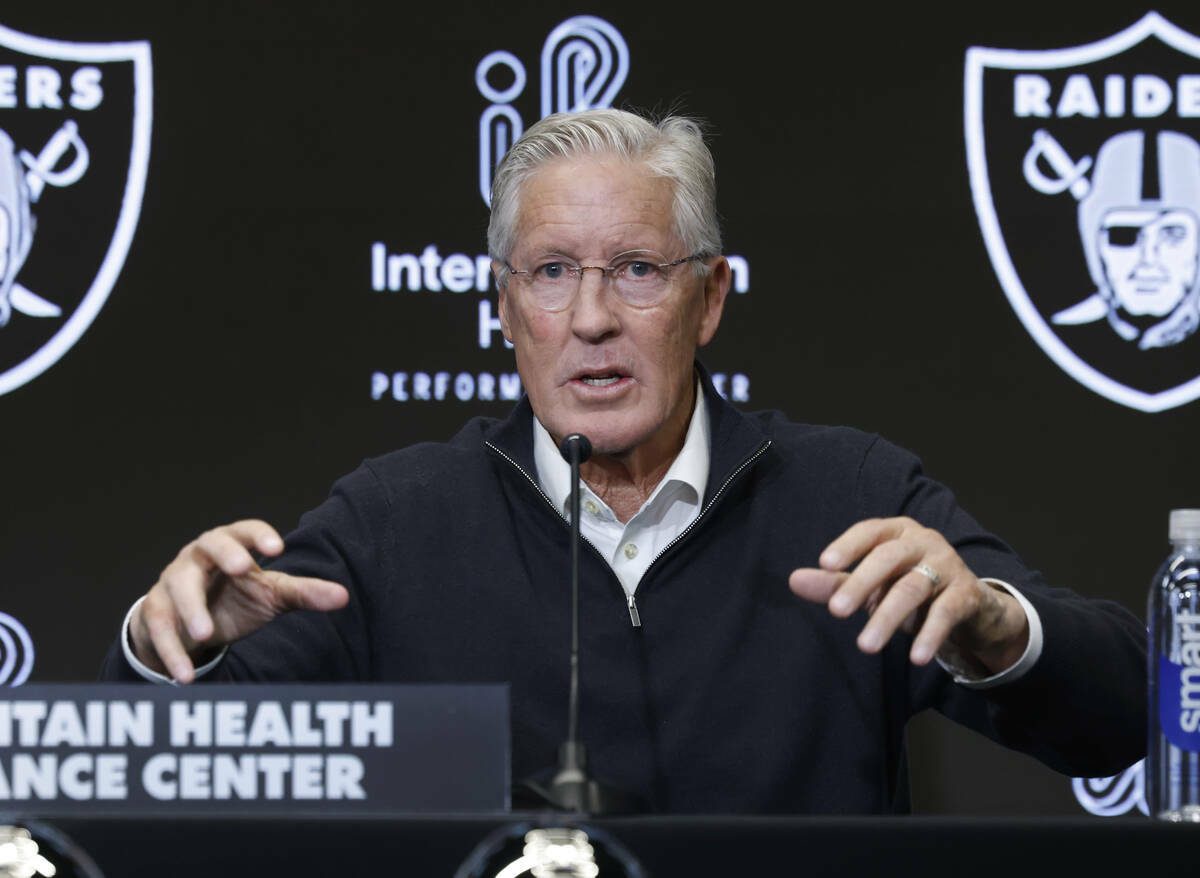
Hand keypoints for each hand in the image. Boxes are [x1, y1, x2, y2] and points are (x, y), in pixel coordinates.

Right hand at [130, 519, 348, 682]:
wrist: (191, 625)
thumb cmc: (236, 599)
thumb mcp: (271, 595)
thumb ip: (303, 593)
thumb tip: (344, 596)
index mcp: (230, 546)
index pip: (243, 531)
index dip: (258, 536)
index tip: (278, 548)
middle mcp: (198, 557)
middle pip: (209, 545)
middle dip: (225, 554)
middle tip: (243, 568)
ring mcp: (172, 581)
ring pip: (178, 588)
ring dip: (192, 611)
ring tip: (207, 635)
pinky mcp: (154, 612)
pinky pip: (159, 630)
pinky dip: (173, 653)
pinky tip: (185, 677)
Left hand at [787, 517, 1028, 672]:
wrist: (969, 605)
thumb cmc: (907, 586)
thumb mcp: (871, 585)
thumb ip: (835, 583)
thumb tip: (793, 580)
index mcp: (896, 531)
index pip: (869, 532)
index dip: (848, 545)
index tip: (825, 563)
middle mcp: (923, 541)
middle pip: (888, 558)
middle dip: (861, 583)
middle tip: (836, 611)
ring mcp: (947, 564)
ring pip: (913, 588)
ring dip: (888, 618)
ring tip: (865, 646)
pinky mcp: (966, 594)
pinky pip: (946, 613)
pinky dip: (930, 635)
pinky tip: (916, 659)